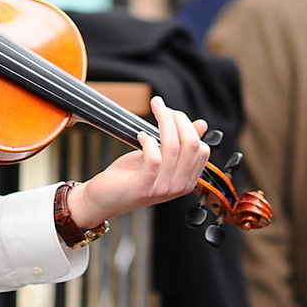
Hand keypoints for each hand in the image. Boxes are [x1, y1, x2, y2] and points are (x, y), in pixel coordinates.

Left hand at [67, 96, 210, 226]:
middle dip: (178, 119)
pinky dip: (148, 140)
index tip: (173, 114)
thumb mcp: (160, 158)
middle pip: (191, 145)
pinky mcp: (143, 187)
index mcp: (187, 180)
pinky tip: (140, 135)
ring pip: (173, 147)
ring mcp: (162, 189)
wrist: (104, 199)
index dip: (189, 126)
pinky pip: (154, 157)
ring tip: (153, 112)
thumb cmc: (130, 177)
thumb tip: (201, 125)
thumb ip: (180, 144)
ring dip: (163, 121)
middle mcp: (178, 187)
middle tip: (162, 107)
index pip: (202, 149)